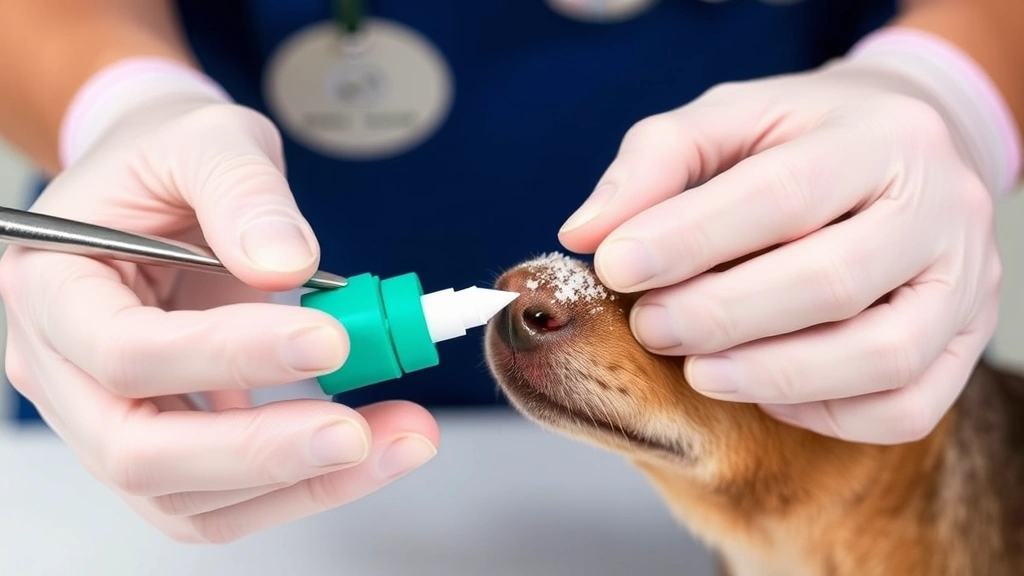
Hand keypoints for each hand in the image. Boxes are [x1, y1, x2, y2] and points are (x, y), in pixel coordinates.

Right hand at [0, 64, 438, 541]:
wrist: (166, 189)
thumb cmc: (169, 160)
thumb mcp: (207, 139)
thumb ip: (243, 192)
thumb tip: (288, 260)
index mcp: (53, 286)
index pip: (122, 350)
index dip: (226, 357)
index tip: (328, 340)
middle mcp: (63, 370)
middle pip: (138, 451)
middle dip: (258, 451)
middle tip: (357, 431)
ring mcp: (108, 419)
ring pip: (186, 497)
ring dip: (299, 480)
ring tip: (397, 439)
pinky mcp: (164, 445)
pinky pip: (223, 500)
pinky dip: (301, 485)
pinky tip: (368, 450)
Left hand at [557, 46, 1007, 444]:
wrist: (900, 153)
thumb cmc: (797, 140)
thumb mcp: (726, 120)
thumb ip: (653, 165)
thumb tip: (586, 234)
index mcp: (881, 135)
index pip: (784, 192)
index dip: (692, 237)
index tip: (615, 266)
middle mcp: (941, 206)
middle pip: (834, 279)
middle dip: (724, 315)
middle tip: (650, 328)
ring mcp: (966, 282)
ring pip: (883, 355)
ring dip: (773, 375)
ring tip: (697, 371)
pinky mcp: (965, 343)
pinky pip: (906, 408)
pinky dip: (827, 413)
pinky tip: (764, 391)